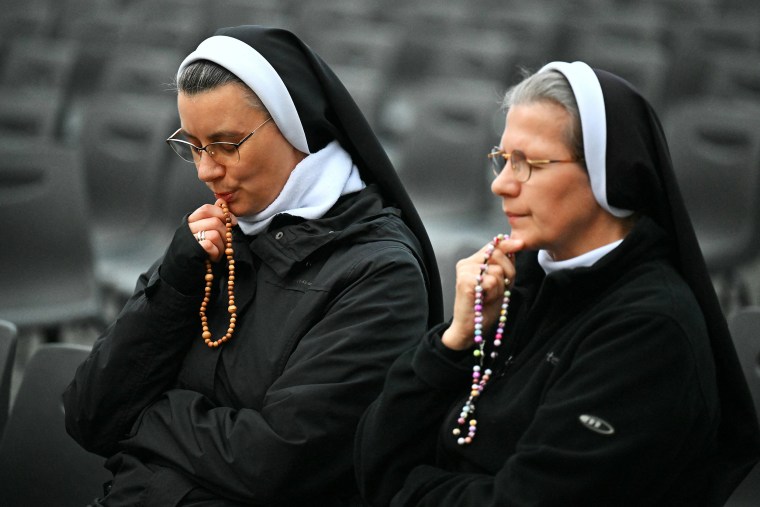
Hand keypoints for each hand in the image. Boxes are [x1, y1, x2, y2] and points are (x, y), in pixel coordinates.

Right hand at [187, 199, 237, 261]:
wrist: (186, 272)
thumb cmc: (201, 252)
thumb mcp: (207, 233)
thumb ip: (214, 217)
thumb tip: (221, 201)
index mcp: (191, 222)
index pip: (206, 209)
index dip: (222, 213)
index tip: (233, 222)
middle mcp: (188, 229)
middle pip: (214, 221)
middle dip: (225, 233)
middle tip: (225, 242)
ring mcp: (189, 239)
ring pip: (215, 234)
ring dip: (221, 246)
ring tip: (217, 252)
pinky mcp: (192, 250)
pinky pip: (210, 245)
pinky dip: (216, 253)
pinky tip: (212, 257)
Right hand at [442, 236, 522, 350]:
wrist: (470, 328)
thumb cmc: (484, 307)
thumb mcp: (500, 283)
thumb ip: (505, 264)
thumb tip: (515, 244)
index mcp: (473, 262)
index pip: (493, 246)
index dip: (507, 245)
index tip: (520, 244)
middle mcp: (466, 263)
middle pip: (497, 255)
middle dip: (506, 274)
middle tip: (495, 290)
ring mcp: (464, 271)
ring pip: (497, 270)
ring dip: (499, 287)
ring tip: (487, 297)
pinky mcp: (464, 281)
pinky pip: (491, 281)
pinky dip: (493, 293)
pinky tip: (483, 300)